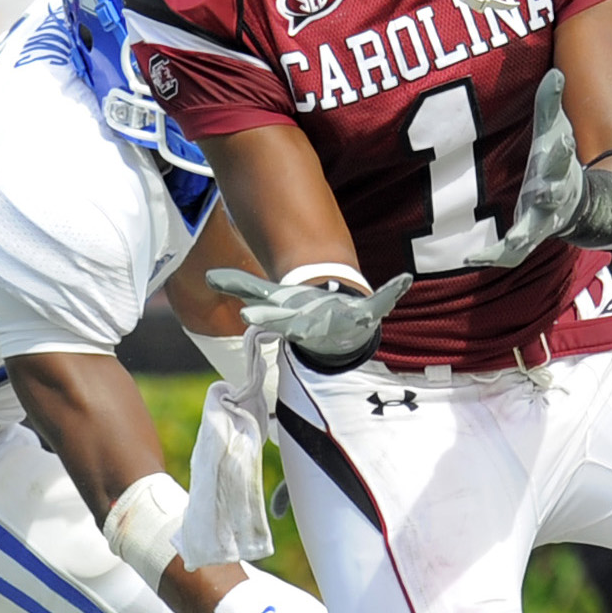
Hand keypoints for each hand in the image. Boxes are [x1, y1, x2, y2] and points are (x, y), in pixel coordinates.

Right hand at [206, 267, 412, 362]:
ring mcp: (342, 319)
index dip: (261, 318)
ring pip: (347, 315)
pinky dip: (393, 291)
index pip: (271, 319)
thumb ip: (241, 286)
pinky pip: (382, 301)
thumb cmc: (301, 314)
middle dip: (297, 323)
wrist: (337, 336)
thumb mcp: (271, 300)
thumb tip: (207, 276)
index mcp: (290, 319)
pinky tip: (404, 279)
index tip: (248, 318)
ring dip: (352, 311)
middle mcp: (315, 323)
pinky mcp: (367, 314)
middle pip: (303, 324)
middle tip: (296, 323)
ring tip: (360, 308)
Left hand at [465, 68, 575, 267]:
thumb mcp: (553, 131)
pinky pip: (509, 253)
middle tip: (545, 189)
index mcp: (558, 168)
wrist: (575, 205)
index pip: (563, 156)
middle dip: (552, 191)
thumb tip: (556, 74)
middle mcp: (552, 197)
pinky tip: (470, 259)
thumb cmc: (556, 161)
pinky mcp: (525, 238)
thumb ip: (550, 104)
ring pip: (533, 233)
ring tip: (508, 245)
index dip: (563, 147)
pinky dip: (493, 257)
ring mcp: (540, 221)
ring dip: (521, 238)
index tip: (562, 137)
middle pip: (555, 194)